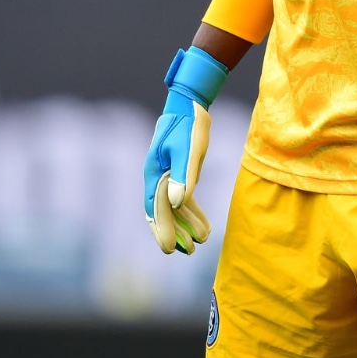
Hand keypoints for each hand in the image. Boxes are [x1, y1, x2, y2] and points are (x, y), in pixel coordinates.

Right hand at [144, 46, 228, 253]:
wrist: (190, 105)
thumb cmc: (188, 125)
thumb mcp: (188, 149)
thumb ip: (183, 175)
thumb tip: (176, 203)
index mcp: (154, 174)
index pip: (155, 209)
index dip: (162, 230)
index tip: (170, 250)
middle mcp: (157, 177)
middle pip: (162, 212)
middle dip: (173, 233)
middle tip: (187, 253)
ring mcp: (167, 175)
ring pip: (173, 208)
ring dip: (184, 226)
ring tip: (197, 245)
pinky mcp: (179, 172)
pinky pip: (182, 198)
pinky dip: (191, 213)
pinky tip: (202, 225)